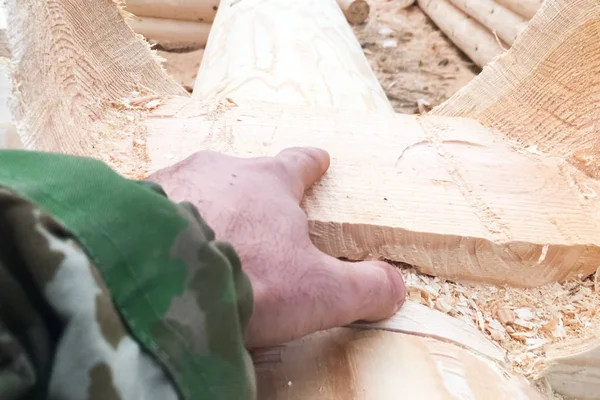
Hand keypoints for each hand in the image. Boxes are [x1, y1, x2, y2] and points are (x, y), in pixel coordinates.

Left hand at [146, 148, 405, 348]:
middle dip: (252, 193)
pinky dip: (165, 225)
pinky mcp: (132, 203)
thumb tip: (395, 288)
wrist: (160, 280)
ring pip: (197, 188)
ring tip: (207, 237)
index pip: (298, 163)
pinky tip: (165, 251)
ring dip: (206, 208)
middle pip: (244, 175)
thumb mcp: (322, 292)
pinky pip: (155, 209)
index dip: (311, 163)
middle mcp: (220, 170)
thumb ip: (365, 288)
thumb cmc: (249, 278)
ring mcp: (172, 181)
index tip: (319, 158)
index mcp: (269, 182)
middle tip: (256, 218)